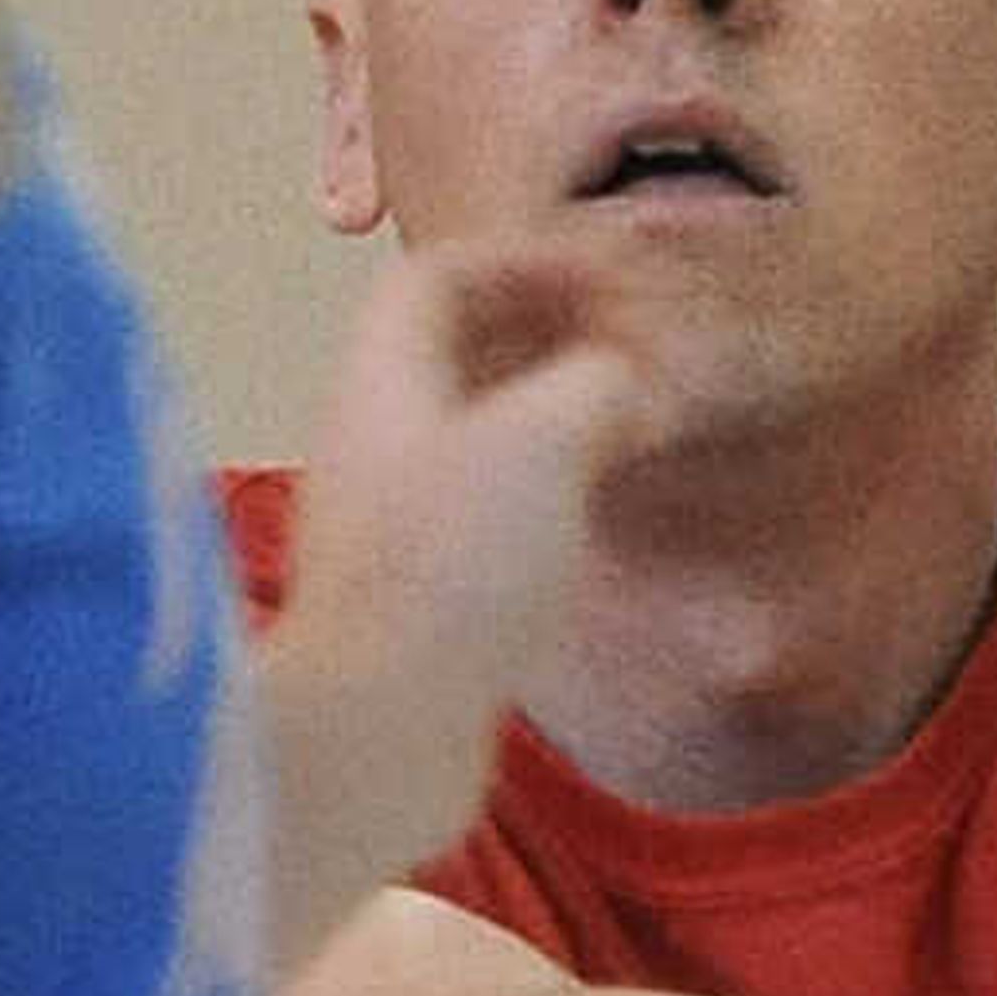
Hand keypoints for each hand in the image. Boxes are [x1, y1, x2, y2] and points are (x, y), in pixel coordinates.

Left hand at [264, 249, 652, 950]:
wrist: (378, 733)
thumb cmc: (451, 570)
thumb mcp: (548, 438)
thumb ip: (598, 384)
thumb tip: (623, 386)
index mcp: (385, 382)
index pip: (436, 279)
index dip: (521, 262)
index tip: (602, 278)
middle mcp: (373, 444)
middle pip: (450, 356)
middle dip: (538, 336)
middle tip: (622, 348)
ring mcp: (387, 527)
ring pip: (468, 439)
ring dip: (543, 419)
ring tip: (622, 427)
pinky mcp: (412, 603)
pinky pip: (477, 518)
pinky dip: (536, 497)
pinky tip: (586, 524)